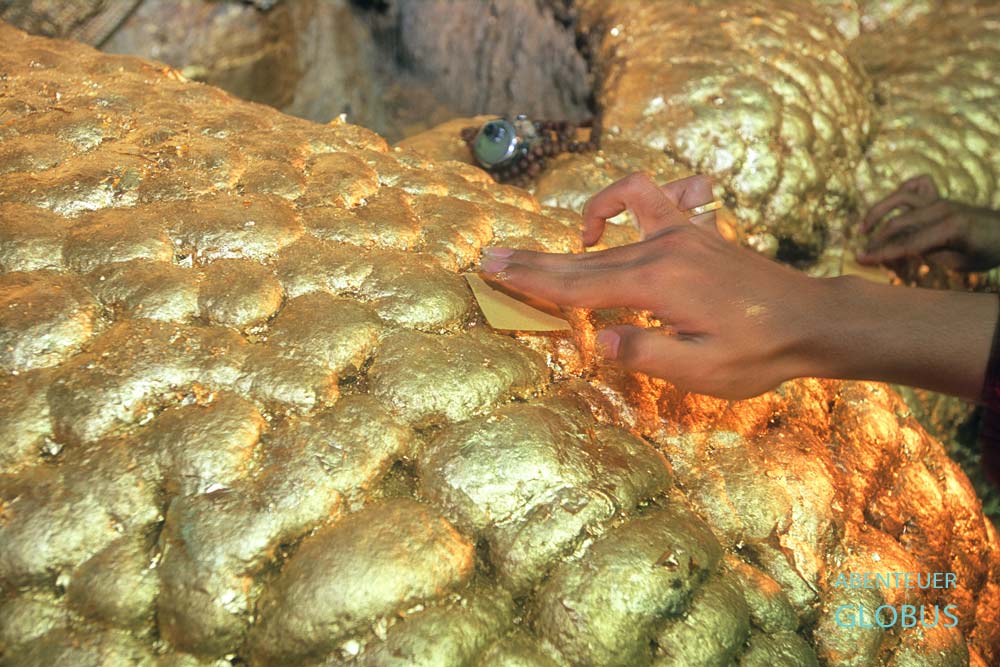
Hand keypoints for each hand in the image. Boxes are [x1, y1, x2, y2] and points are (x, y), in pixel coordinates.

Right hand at [479, 172, 822, 398]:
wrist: (811, 319)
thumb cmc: (759, 353)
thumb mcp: (703, 371)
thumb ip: (646, 355)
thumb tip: (598, 342)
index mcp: (656, 285)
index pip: (579, 285)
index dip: (532, 281)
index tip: (492, 270)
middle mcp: (662, 249)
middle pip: (583, 256)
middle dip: (535, 259)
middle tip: (492, 257)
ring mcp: (680, 232)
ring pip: (612, 226)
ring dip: (573, 230)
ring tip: (556, 248)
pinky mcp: (696, 230)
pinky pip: (650, 198)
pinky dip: (620, 203)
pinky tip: (610, 226)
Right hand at [859, 175, 999, 271]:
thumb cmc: (990, 250)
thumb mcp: (960, 263)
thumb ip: (931, 254)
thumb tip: (907, 249)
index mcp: (950, 228)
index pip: (907, 243)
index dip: (881, 253)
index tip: (860, 259)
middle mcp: (942, 209)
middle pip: (898, 223)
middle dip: (876, 239)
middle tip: (861, 253)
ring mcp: (941, 200)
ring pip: (901, 198)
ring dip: (879, 211)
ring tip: (864, 228)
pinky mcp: (942, 198)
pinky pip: (918, 185)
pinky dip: (903, 191)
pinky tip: (893, 207)